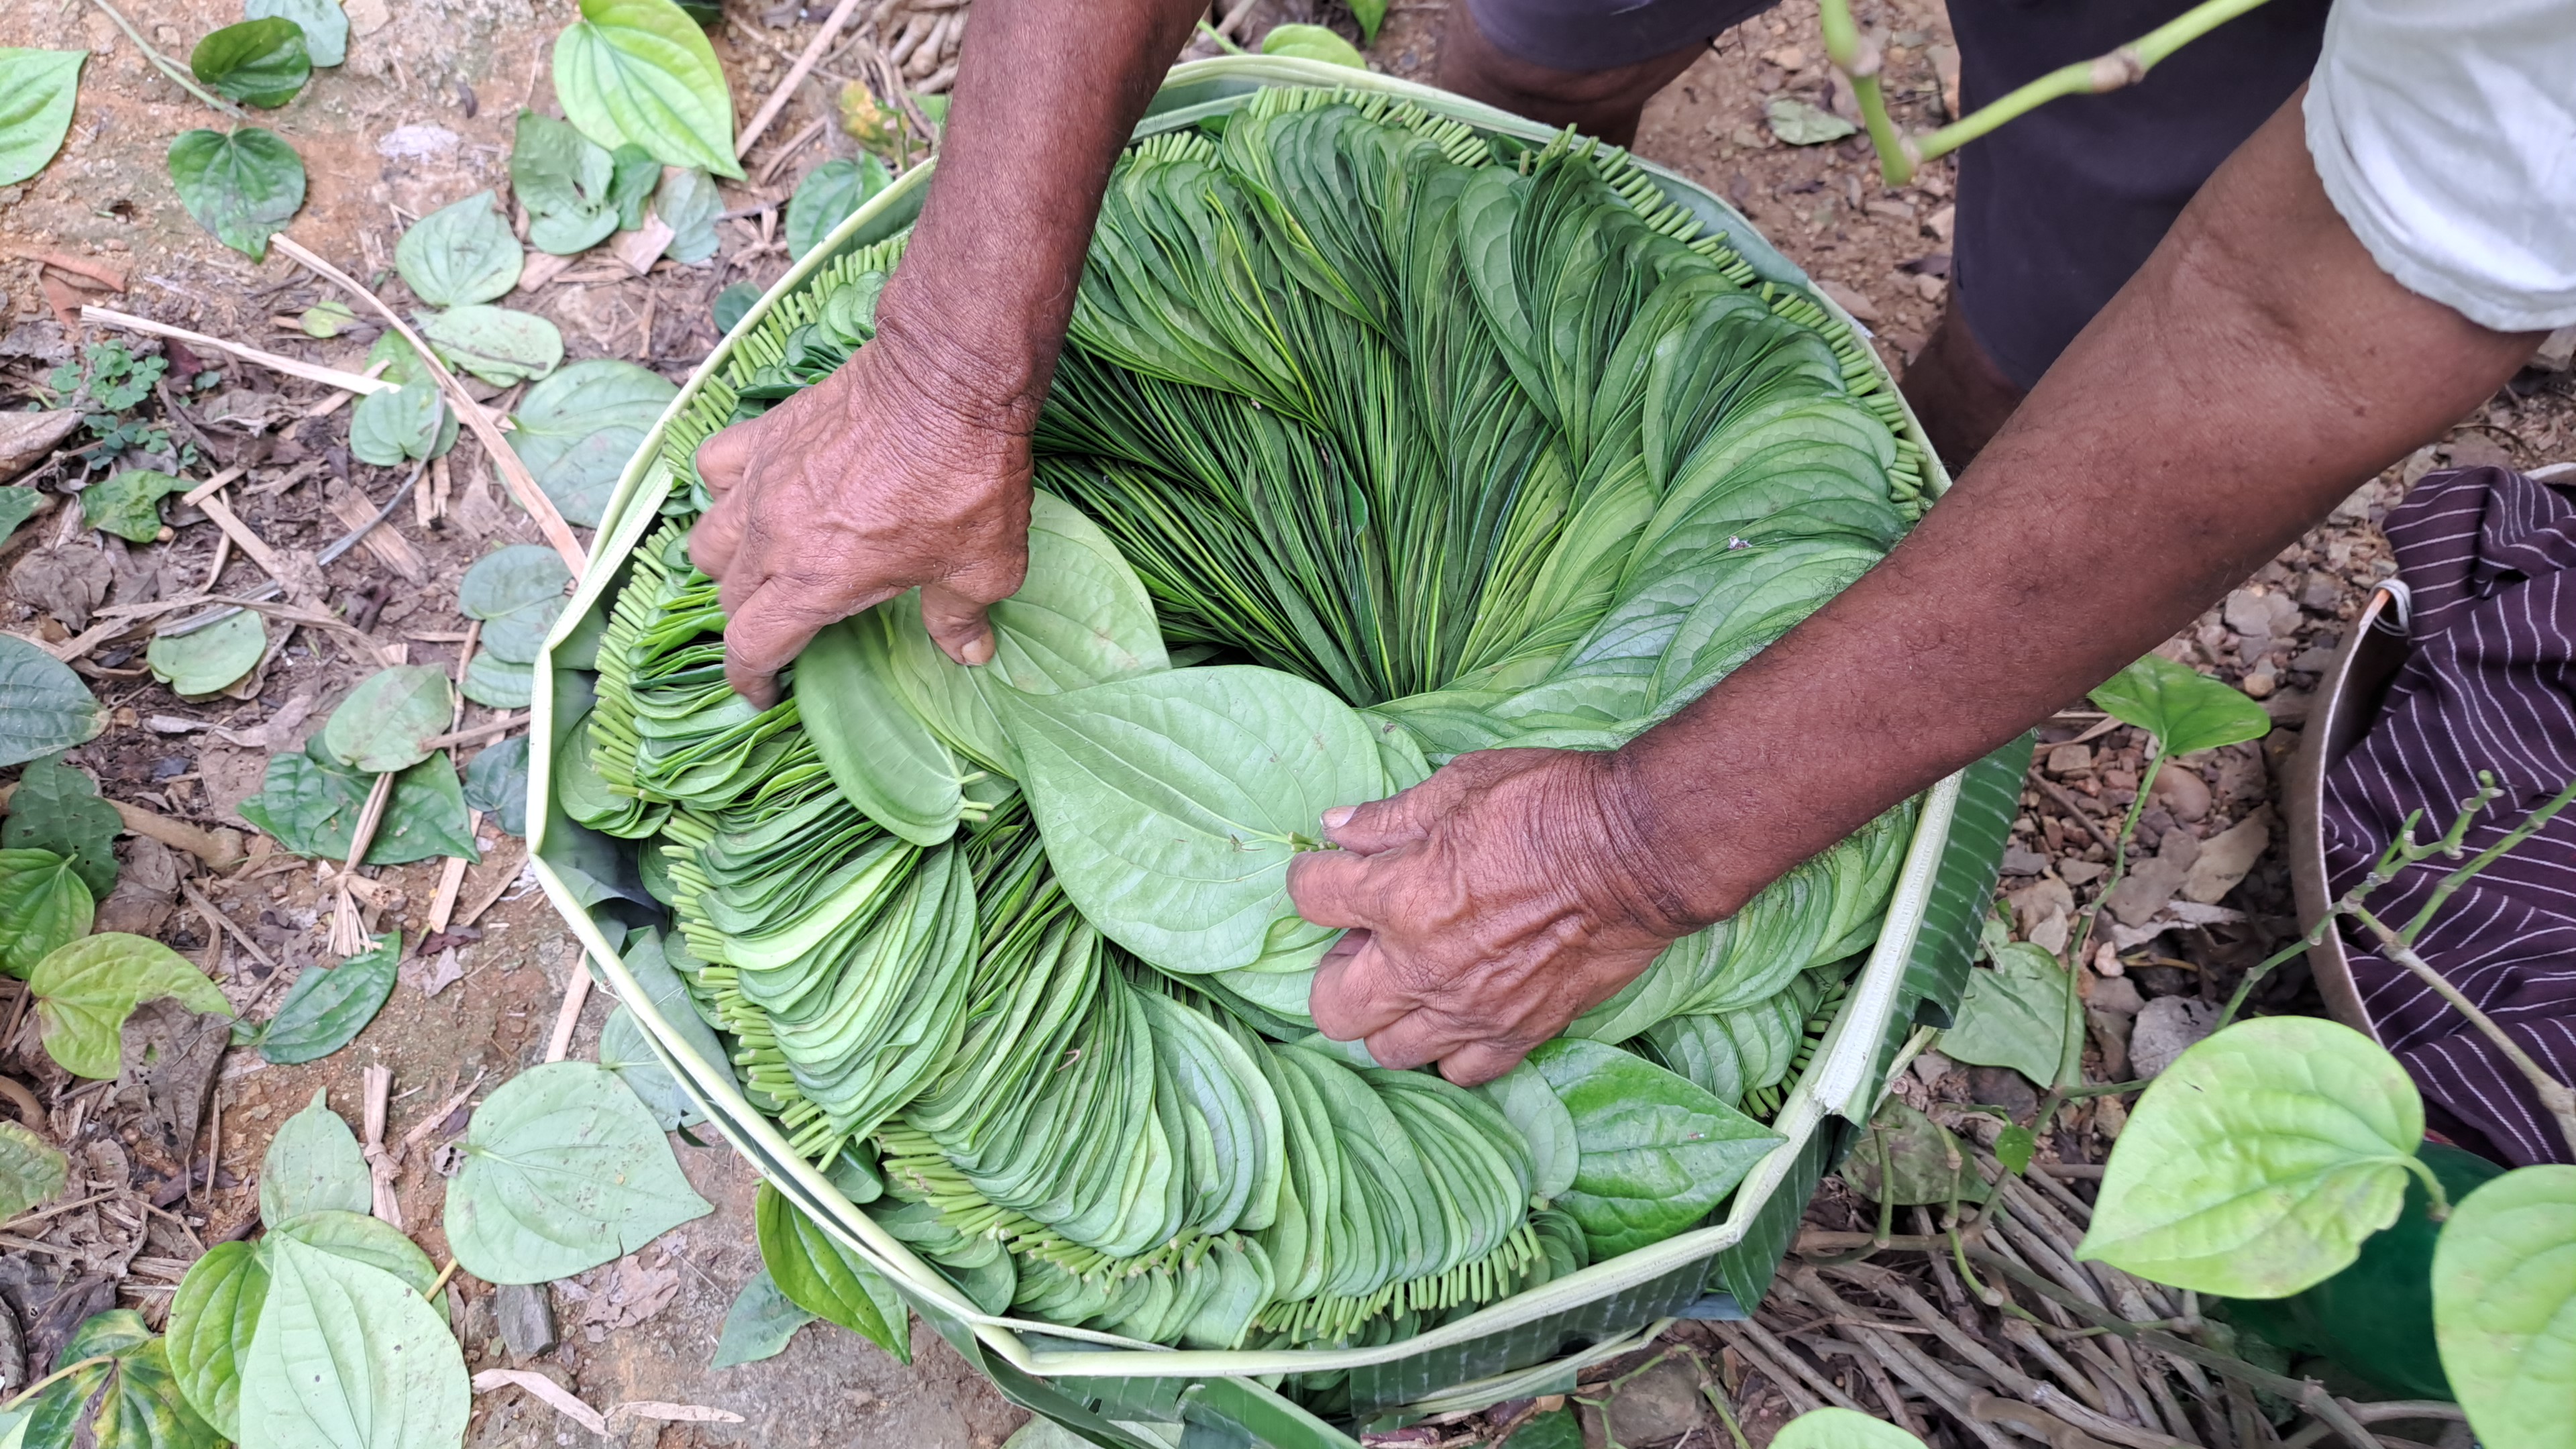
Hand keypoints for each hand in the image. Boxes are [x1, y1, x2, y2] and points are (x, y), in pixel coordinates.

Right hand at [689, 332, 1034, 705]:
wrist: (948, 383)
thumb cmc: (967, 480)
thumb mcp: (985, 568)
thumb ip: (962, 616)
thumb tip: (970, 653)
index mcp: (816, 582)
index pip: (751, 647)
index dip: (750, 680)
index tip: (763, 692)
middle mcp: (773, 537)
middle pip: (729, 597)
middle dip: (749, 623)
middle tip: (778, 628)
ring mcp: (761, 481)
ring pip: (708, 539)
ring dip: (725, 562)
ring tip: (755, 567)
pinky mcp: (766, 434)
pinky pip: (715, 466)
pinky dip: (722, 486)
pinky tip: (749, 491)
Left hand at [1285, 748, 1706, 1085]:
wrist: (1638, 853)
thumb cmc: (1551, 805)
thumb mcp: (1460, 785)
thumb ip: (1390, 816)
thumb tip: (1336, 827)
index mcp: (1397, 894)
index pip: (1308, 896)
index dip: (1313, 878)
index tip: (1333, 872)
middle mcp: (1420, 964)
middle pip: (1329, 1005)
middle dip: (1336, 970)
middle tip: (1369, 939)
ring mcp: (1468, 1009)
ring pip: (1387, 1051)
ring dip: (1389, 1015)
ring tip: (1414, 978)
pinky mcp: (1519, 1033)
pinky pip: (1461, 1071)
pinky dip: (1452, 1048)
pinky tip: (1463, 1010)